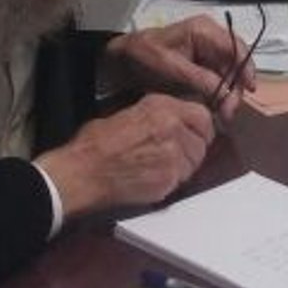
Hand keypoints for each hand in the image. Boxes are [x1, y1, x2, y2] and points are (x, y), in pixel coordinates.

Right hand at [38, 93, 214, 219]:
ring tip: (162, 166)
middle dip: (194, 148)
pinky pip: (182, 180)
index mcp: (161, 106)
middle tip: (178, 154)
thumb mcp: (128, 112)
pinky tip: (154, 178)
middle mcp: (172, 127)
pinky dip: (173, 181)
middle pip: (203, 140)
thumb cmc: (96, 143)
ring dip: (185, 165)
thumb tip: (174, 119)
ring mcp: (173, 155)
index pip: (202, 115)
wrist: (83, 172)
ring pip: (196, 162)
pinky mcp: (168, 179)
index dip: (199, 127)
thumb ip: (158, 115)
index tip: (195, 133)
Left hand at [106, 14, 252, 125]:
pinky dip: (219, 91)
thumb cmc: (145, 57)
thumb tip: (226, 95)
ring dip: (228, 92)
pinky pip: (219, 77)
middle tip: (229, 113)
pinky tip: (215, 106)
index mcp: (204, 30)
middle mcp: (210, 36)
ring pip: (229, 72)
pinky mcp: (203, 63)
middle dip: (235, 88)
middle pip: (235, 62)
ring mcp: (207, 49)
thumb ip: (200, 79)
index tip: (248, 92)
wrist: (124, 59)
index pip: (236, 47)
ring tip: (222, 113)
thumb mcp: (171, 68)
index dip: (246, 69)